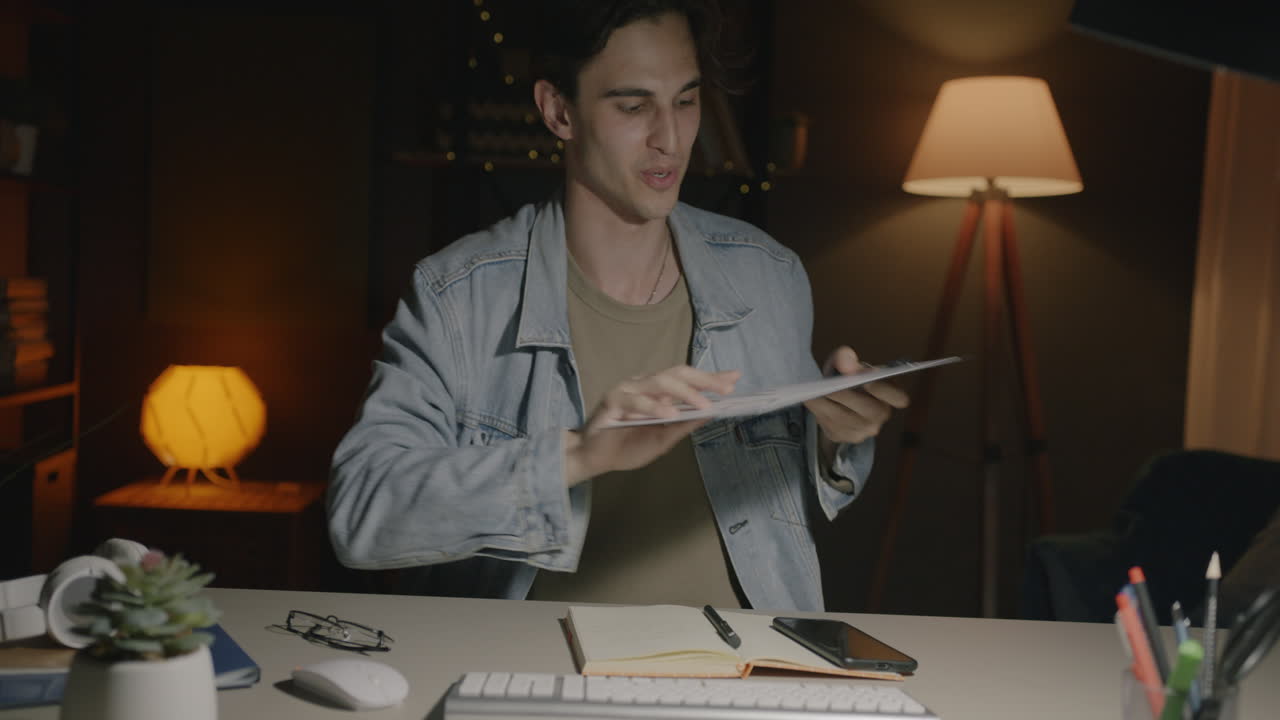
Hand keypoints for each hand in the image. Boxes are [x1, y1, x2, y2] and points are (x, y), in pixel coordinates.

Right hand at [563, 366, 740, 486]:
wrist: (594, 459)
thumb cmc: (626, 446)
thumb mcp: (663, 438)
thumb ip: (684, 424)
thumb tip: (711, 412)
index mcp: (656, 390)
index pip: (687, 378)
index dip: (710, 378)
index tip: (734, 378)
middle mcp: (643, 384)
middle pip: (677, 373)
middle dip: (704, 380)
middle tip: (725, 390)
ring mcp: (627, 390)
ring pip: (660, 382)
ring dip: (684, 393)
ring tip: (704, 405)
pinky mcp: (612, 401)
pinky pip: (636, 401)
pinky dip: (654, 407)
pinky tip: (669, 414)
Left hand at [804, 347, 909, 464]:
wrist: (835, 398)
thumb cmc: (847, 377)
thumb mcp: (847, 362)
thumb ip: (847, 358)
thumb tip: (846, 367)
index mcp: (890, 394)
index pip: (899, 399)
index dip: (885, 391)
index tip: (868, 380)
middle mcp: (881, 415)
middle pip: (870, 411)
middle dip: (848, 397)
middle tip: (830, 387)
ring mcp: (864, 430)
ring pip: (846, 420)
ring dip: (828, 405)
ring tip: (812, 392)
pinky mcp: (845, 437)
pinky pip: (831, 427)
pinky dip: (819, 412)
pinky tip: (811, 401)